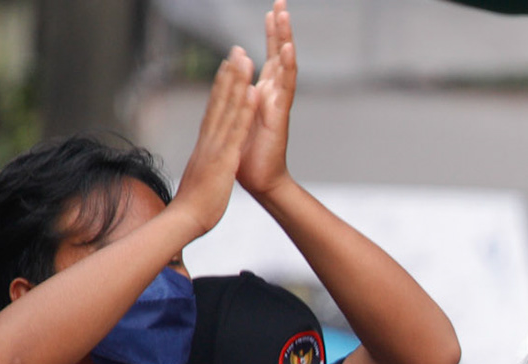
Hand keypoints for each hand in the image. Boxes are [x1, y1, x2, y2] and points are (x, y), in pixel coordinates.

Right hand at [171, 48, 256, 237]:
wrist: (185, 220)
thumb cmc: (193, 205)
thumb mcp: (202, 177)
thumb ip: (204, 164)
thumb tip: (205, 160)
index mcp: (205, 145)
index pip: (214, 110)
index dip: (221, 88)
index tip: (227, 68)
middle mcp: (209, 140)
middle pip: (219, 101)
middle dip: (229, 75)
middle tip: (236, 51)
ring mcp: (215, 147)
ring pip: (227, 109)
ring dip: (236, 84)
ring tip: (245, 59)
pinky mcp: (224, 158)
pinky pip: (236, 131)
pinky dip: (244, 111)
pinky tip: (252, 93)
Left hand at [239, 1, 297, 199]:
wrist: (259, 181)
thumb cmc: (248, 155)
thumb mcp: (240, 119)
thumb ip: (241, 99)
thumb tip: (241, 79)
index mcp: (263, 94)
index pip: (269, 57)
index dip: (271, 35)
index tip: (271, 12)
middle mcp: (274, 95)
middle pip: (279, 55)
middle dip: (280, 29)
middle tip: (281, 3)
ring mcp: (279, 104)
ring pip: (284, 65)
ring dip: (284, 40)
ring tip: (283, 15)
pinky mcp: (280, 116)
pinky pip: (285, 87)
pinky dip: (286, 67)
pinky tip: (287, 48)